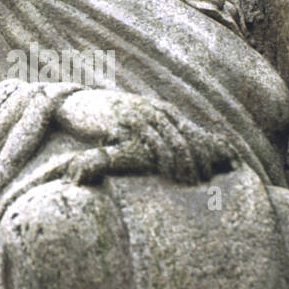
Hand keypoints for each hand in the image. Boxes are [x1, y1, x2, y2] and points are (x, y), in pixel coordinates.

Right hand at [54, 87, 233, 185]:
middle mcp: (152, 112)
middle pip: (183, 141)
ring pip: (164, 145)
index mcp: (163, 111)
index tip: (211, 176)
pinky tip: (155, 176)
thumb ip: (163, 130)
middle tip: (198, 185)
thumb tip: (188, 153)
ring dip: (176, 167)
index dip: (204, 156)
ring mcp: (135, 118)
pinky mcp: (118, 127)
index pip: (193, 134)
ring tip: (181, 184)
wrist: (77, 104)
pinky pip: (138, 148)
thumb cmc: (112, 115)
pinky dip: (151, 163)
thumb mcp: (142, 117)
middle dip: (194, 165)